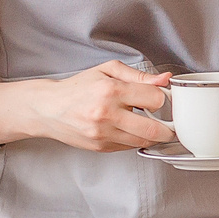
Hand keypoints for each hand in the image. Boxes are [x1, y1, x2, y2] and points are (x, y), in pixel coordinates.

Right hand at [23, 61, 171, 151]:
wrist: (48, 108)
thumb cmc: (78, 87)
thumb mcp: (108, 70)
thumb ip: (139, 75)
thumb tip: (165, 79)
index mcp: (110, 90)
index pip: (155, 99)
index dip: (162, 99)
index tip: (160, 99)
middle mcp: (106, 114)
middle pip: (154, 129)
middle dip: (168, 128)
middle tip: (170, 123)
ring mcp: (103, 134)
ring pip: (143, 142)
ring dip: (152, 135)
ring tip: (148, 124)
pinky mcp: (100, 147)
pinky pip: (129, 147)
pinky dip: (135, 140)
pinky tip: (130, 129)